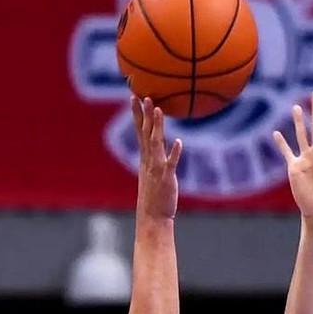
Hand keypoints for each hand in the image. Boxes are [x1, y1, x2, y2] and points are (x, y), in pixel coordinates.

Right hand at [131, 96, 182, 218]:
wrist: (152, 217)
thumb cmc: (155, 196)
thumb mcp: (153, 173)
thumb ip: (157, 158)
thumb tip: (163, 144)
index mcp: (145, 158)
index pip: (139, 131)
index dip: (137, 114)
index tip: (134, 97)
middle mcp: (148, 160)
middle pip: (145, 132)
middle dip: (144, 114)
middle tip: (143, 96)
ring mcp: (156, 168)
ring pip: (156, 143)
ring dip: (157, 126)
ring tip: (159, 110)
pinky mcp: (166, 178)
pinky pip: (170, 163)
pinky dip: (173, 153)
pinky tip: (178, 142)